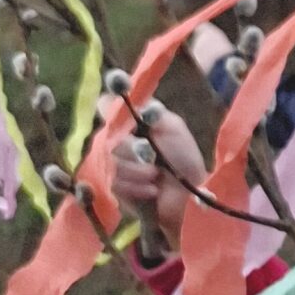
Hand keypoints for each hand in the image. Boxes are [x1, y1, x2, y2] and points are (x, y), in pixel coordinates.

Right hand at [110, 104, 208, 250]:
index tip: (123, 118)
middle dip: (130, 149)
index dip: (110, 109)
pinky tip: (152, 190)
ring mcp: (111, 163)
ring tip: (157, 175)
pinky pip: (113, 183)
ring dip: (136, 171)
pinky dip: (135, 187)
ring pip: (109, 162)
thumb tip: (131, 102)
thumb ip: (152, 111)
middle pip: (106, 137)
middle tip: (149, 155)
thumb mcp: (173, 127)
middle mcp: (116, 139)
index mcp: (130, 121)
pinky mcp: (113, 187)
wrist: (188, 193)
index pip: (106, 105)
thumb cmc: (183, 156)